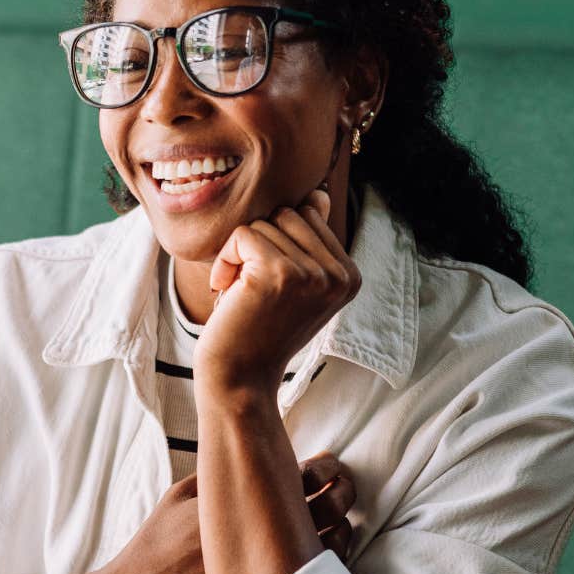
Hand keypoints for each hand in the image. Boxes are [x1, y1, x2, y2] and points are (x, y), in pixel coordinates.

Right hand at [28, 454, 356, 573]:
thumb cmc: (156, 544)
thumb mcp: (179, 496)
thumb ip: (213, 477)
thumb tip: (240, 458)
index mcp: (243, 501)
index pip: (300, 476)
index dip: (321, 469)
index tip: (328, 465)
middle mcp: (261, 534)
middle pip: (326, 508)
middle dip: (342, 494)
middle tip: (344, 488)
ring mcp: (270, 569)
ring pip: (331, 546)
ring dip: (343, 530)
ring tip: (342, 522)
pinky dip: (329, 563)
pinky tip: (326, 554)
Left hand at [197, 189, 360, 395]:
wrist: (239, 379)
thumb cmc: (259, 330)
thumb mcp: (295, 284)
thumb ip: (309, 241)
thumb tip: (320, 194)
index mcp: (349, 275)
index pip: (308, 216)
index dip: (276, 244)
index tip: (270, 286)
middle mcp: (338, 274)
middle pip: (287, 214)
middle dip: (258, 245)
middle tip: (253, 289)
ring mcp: (312, 274)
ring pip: (263, 223)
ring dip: (239, 255)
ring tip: (242, 294)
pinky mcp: (279, 273)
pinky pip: (242, 234)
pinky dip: (224, 260)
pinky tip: (227, 292)